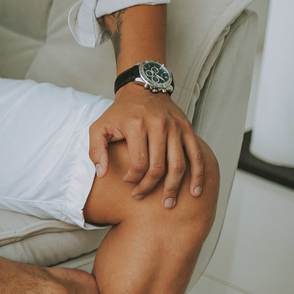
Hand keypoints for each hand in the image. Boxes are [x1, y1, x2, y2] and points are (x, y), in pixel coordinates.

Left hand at [88, 84, 204, 207]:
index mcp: (136, 125)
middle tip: (142, 196)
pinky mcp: (187, 129)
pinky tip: (194, 191)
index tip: (128, 182)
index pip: (139, 162)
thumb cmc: (119, 113)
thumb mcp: (99, 126)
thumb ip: (96, 149)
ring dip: (174, 188)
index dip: (134, 178)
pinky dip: (197, 175)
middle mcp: (158, 125)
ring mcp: (175, 127)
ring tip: (168, 203)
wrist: (142, 90)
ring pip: (179, 164)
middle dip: (150, 187)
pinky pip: (196, 155)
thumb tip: (102, 173)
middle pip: (159, 167)